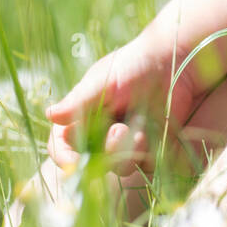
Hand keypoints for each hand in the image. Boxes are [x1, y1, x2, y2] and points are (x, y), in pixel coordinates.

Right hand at [44, 30, 198, 178]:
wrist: (177, 60)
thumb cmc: (136, 64)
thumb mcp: (105, 80)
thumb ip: (80, 100)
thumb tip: (50, 114)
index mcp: (83, 117)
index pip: (63, 145)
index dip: (64, 157)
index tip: (73, 162)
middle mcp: (102, 135)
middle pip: (92, 163)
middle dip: (105, 151)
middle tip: (121, 129)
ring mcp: (128, 144)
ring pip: (121, 166)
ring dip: (129, 150)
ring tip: (143, 126)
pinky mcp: (153, 149)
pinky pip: (148, 163)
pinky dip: (151, 149)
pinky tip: (159, 126)